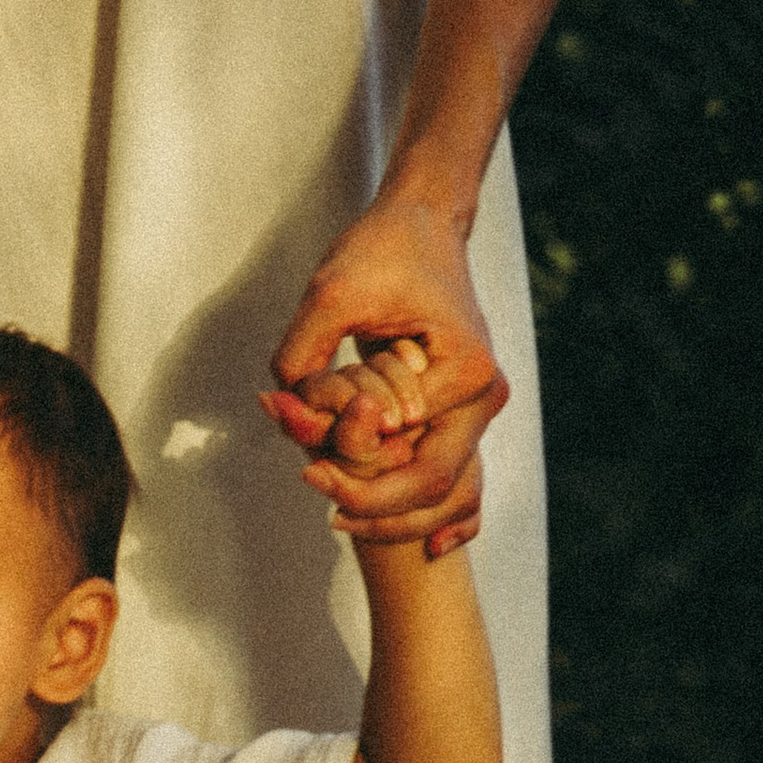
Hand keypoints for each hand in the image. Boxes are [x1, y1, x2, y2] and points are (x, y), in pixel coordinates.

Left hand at [262, 195, 506, 558]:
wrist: (420, 223)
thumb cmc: (381, 250)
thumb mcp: (330, 294)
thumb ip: (304, 356)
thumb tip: (280, 408)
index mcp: (463, 374)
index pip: (412, 461)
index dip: (354, 477)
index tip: (303, 470)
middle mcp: (481, 397)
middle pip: (434, 488)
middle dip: (374, 510)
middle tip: (322, 510)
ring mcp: (475, 405)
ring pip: (443, 490)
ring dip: (391, 512)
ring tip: (337, 514)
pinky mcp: (457, 406)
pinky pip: (449, 473)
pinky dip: (423, 506)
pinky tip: (406, 539)